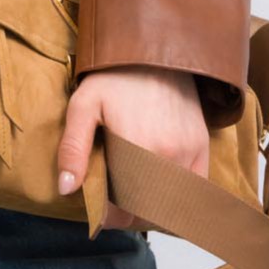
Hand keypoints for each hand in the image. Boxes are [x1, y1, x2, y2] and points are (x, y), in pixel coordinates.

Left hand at [57, 66, 208, 227]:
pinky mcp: (202, 146)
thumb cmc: (115, 77)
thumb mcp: (82, 106)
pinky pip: (196, 188)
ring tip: (136, 201)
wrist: (155, 50)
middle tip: (115, 210)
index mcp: (136, 149)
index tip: (100, 215)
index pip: (124, 207)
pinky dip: (180, 199)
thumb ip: (73, 149)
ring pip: (174, 203)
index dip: (109, 218)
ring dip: (153, 210)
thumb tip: (66, 189)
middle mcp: (168, 155)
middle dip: (130, 216)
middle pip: (149, 209)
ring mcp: (189, 152)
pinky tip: (163, 196)